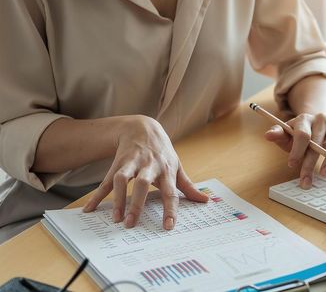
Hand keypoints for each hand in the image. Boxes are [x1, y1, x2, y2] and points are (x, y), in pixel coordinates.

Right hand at [82, 116, 207, 229]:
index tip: (168, 226)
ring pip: (121, 179)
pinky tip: (90, 209)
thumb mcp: (177, 166)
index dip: (170, 209)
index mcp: (166, 170)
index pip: (170, 192)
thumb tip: (205, 200)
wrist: (142, 128)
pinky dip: (97, 195)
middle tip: (131, 223)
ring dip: (117, 198)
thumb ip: (188, 186)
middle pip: (142, 183)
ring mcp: (131, 163)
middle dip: (137, 203)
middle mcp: (148, 166)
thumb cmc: (163, 152)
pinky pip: (105, 180)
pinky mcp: (117, 164)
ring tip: (115, 218)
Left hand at [264, 113, 325, 188]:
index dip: (297, 150)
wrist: (312, 120)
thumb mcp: (285, 132)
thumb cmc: (296, 131)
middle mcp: (321, 121)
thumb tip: (268, 135)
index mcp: (305, 119)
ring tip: (324, 174)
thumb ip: (277, 133)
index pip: (302, 134)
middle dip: (310, 163)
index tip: (292, 165)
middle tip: (305, 181)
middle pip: (318, 142)